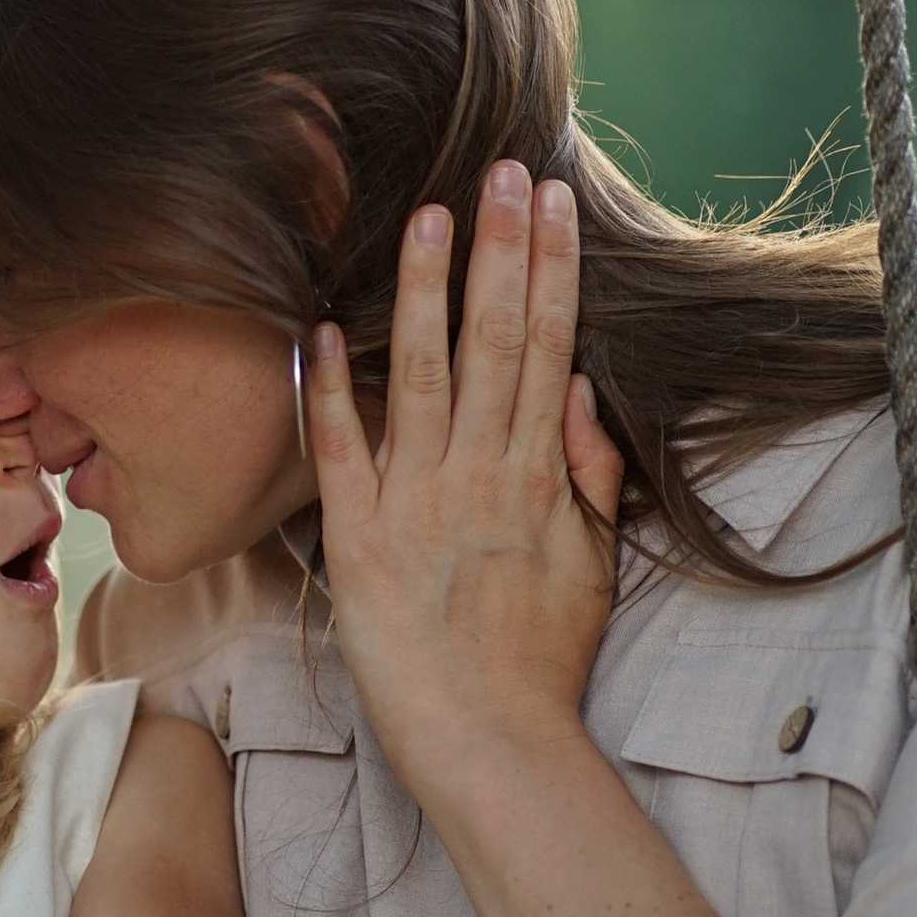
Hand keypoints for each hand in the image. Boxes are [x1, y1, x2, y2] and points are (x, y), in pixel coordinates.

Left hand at [307, 162, 623, 803]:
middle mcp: (482, 475)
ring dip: (427, 291)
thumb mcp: (595, 563)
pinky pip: (342, 452)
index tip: (551, 202)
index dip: (550, 269)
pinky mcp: (359, 541)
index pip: (548, 348)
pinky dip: (331, 389)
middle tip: (502, 172)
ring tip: (431, 216)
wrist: (492, 744)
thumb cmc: (540, 659)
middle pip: (496, 342)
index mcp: (539, 476)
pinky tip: (322, 325)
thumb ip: (592, 474)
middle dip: (501, 252)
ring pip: (424, 375)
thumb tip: (583, 388)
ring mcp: (419, 503)